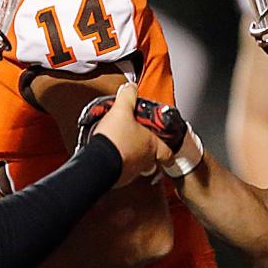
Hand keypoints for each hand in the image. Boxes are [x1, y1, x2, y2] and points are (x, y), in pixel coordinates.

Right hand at [77, 88, 199, 179]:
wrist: (98, 161)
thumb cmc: (116, 139)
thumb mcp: (122, 110)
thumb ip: (128, 97)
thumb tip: (130, 87)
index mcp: (152, 145)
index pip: (168, 153)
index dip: (168, 152)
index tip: (168, 151)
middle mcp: (145, 162)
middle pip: (153, 162)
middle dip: (148, 155)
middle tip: (139, 145)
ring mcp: (132, 173)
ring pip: (137, 168)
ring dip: (131, 159)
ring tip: (121, 148)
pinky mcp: (118, 180)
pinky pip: (121, 173)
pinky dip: (117, 165)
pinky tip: (109, 156)